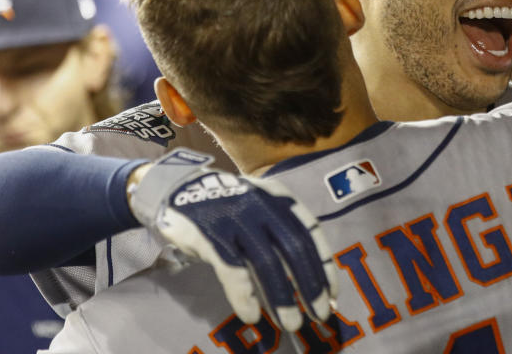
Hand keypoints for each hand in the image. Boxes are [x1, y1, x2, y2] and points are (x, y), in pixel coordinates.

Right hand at [127, 149, 336, 331]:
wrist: (179, 188)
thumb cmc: (228, 204)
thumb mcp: (260, 206)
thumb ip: (280, 232)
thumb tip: (307, 277)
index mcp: (278, 196)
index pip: (310, 231)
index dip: (324, 264)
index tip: (332, 293)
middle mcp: (261, 205)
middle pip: (294, 248)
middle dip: (310, 284)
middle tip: (319, 314)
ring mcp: (236, 218)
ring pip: (267, 263)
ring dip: (282, 297)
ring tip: (292, 323)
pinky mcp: (211, 235)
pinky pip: (233, 271)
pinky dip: (244, 296)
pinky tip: (251, 316)